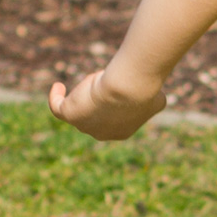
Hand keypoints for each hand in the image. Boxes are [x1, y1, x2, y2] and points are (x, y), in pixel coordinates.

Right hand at [48, 66, 166, 139]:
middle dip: (97, 103)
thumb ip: (156, 100)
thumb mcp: (157, 98)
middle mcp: (102, 133)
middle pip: (94, 119)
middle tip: (101, 85)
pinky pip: (58, 109)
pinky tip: (59, 86)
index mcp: (122, 131)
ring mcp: (85, 126)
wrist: (128, 89)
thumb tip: (160, 99)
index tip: (115, 91)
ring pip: (78, 113)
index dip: (113, 106)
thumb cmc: (144, 92)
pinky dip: (56, 98)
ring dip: (82, 97)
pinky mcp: (70, 115)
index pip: (114, 120)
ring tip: (87, 83)